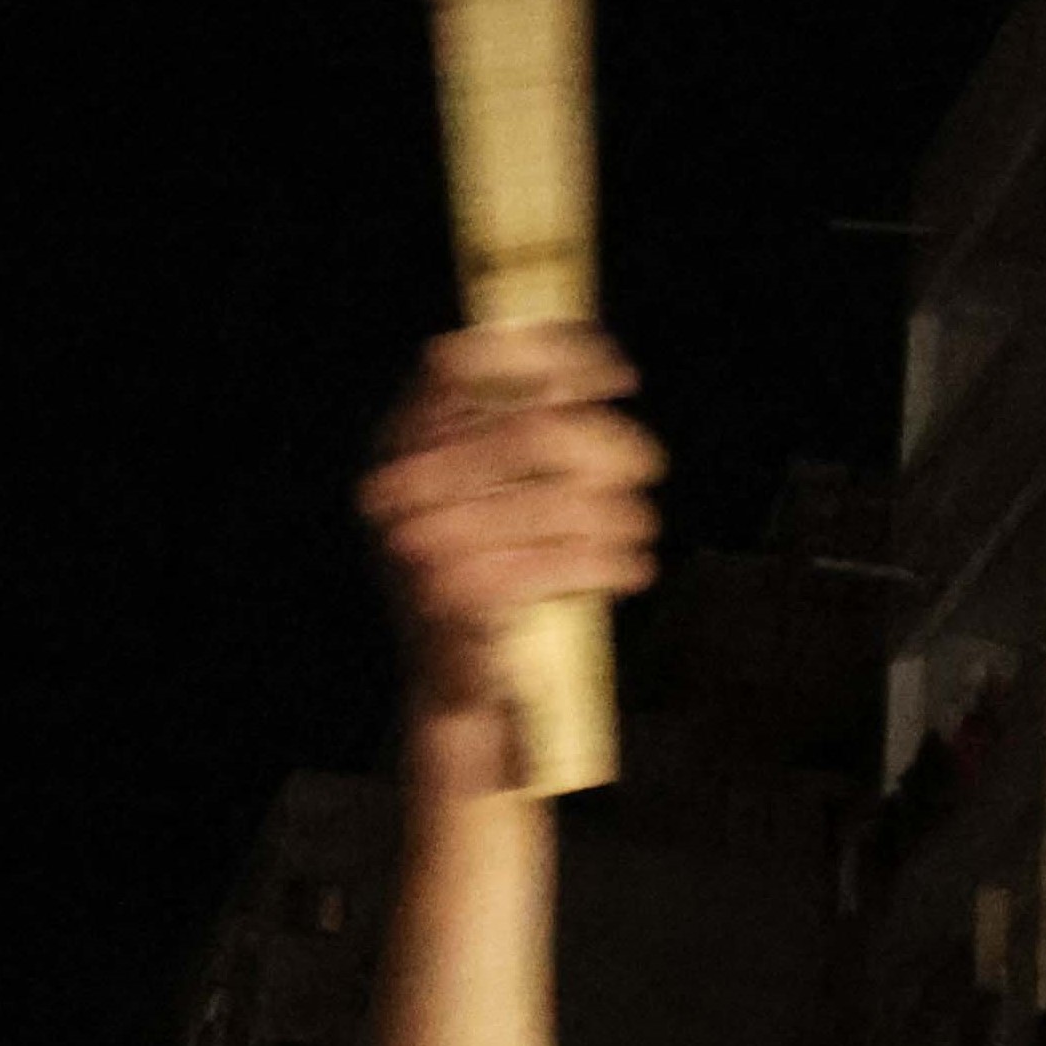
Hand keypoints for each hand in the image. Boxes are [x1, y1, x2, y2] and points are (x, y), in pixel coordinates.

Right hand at [360, 326, 661, 744]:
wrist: (452, 688)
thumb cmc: (484, 571)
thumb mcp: (478, 493)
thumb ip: (512, 428)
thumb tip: (586, 372)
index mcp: (397, 446)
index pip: (461, 366)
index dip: (547, 357)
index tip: (617, 375)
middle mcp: (398, 487)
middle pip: (533, 431)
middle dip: (607, 443)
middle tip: (648, 464)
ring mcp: (422, 542)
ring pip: (563, 498)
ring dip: (620, 512)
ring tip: (640, 525)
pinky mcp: (460, 594)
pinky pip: (566, 557)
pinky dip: (612, 560)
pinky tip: (632, 568)